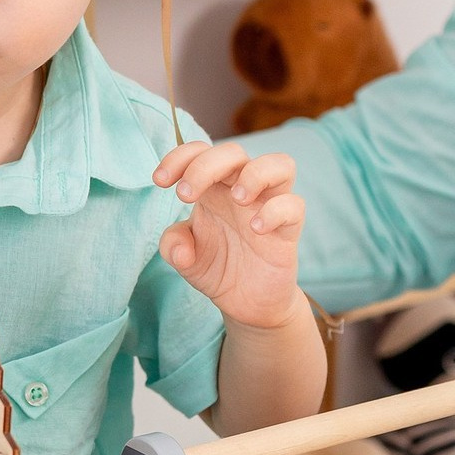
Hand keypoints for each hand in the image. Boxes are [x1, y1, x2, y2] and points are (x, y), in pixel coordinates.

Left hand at [153, 141, 304, 329]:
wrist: (247, 302)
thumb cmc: (217, 267)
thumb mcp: (184, 258)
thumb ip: (172, 245)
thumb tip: (181, 249)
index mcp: (213, 188)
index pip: (200, 152)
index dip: (179, 157)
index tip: (160, 181)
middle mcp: (242, 190)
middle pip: (234, 152)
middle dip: (205, 166)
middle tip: (185, 195)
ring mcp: (268, 206)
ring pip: (280, 164)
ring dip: (254, 174)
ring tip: (236, 199)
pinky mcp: (289, 229)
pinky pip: (295, 205)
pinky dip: (275, 211)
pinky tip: (256, 229)